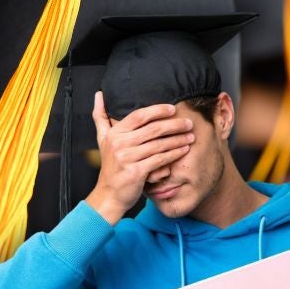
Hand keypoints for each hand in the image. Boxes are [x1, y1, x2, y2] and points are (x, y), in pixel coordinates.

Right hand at [84, 92, 194, 224]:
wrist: (109, 194)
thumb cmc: (111, 166)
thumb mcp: (102, 140)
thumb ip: (100, 117)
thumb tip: (99, 94)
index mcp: (114, 133)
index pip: (139, 116)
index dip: (157, 110)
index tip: (173, 109)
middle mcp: (119, 144)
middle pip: (152, 129)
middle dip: (174, 125)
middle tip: (188, 123)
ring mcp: (127, 158)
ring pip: (159, 144)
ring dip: (177, 139)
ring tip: (190, 136)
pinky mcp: (136, 171)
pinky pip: (160, 159)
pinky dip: (174, 154)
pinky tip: (184, 150)